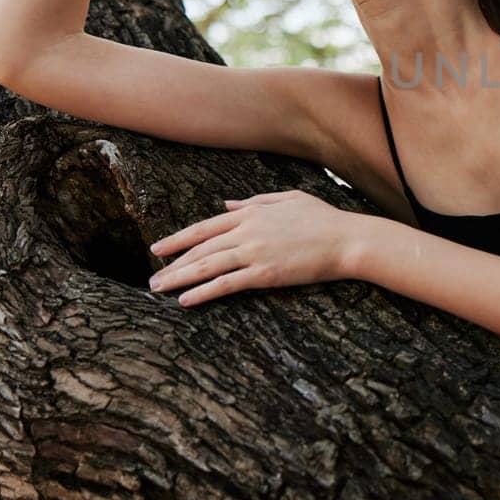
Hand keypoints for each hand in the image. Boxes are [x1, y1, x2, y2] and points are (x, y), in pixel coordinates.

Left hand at [147, 189, 360, 306]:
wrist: (347, 239)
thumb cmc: (323, 218)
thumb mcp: (288, 198)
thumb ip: (254, 202)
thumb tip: (226, 205)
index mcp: (251, 213)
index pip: (205, 227)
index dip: (178, 239)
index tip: (158, 248)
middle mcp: (247, 231)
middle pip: (200, 248)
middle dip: (172, 264)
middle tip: (152, 277)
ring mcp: (255, 253)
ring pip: (207, 266)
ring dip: (179, 278)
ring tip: (159, 289)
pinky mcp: (265, 274)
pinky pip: (226, 284)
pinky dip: (203, 292)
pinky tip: (187, 300)